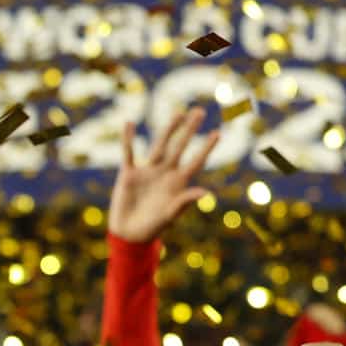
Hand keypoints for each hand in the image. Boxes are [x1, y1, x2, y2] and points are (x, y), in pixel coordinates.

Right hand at [109, 108, 217, 244]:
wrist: (129, 233)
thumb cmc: (153, 227)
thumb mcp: (170, 215)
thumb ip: (185, 201)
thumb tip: (205, 193)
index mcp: (178, 182)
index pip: (195, 161)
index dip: (206, 148)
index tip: (217, 133)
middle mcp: (165, 172)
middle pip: (179, 146)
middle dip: (189, 130)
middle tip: (199, 111)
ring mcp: (147, 171)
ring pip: (159, 145)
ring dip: (167, 129)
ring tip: (177, 113)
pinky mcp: (128, 174)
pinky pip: (128, 153)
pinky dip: (128, 139)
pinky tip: (129, 124)